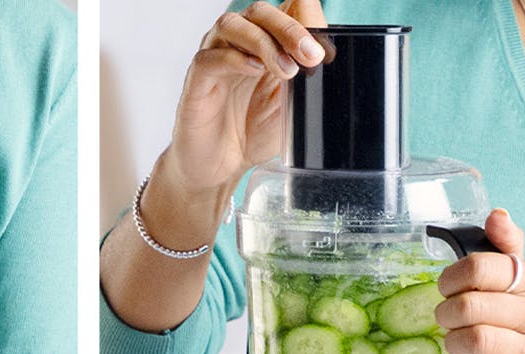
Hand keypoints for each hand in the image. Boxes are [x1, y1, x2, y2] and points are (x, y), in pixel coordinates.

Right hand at [163, 0, 327, 195]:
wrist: (221, 166)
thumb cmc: (254, 132)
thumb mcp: (292, 105)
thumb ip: (306, 81)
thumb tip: (327, 58)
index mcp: (266, 44)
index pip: (284, 10)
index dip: (302, 15)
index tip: (324, 44)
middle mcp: (239, 43)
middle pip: (260, 13)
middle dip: (290, 29)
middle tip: (311, 55)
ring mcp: (216, 57)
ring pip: (232, 26)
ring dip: (264, 43)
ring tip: (286, 71)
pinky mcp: (198, 79)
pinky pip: (211, 57)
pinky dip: (235, 59)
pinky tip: (254, 71)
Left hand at [436, 209, 524, 353]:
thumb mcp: (524, 285)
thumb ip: (507, 248)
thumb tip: (497, 214)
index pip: (481, 267)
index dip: (451, 279)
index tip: (446, 289)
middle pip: (472, 307)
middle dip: (446, 315)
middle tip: (445, 320)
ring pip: (479, 341)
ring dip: (454, 343)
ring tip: (455, 343)